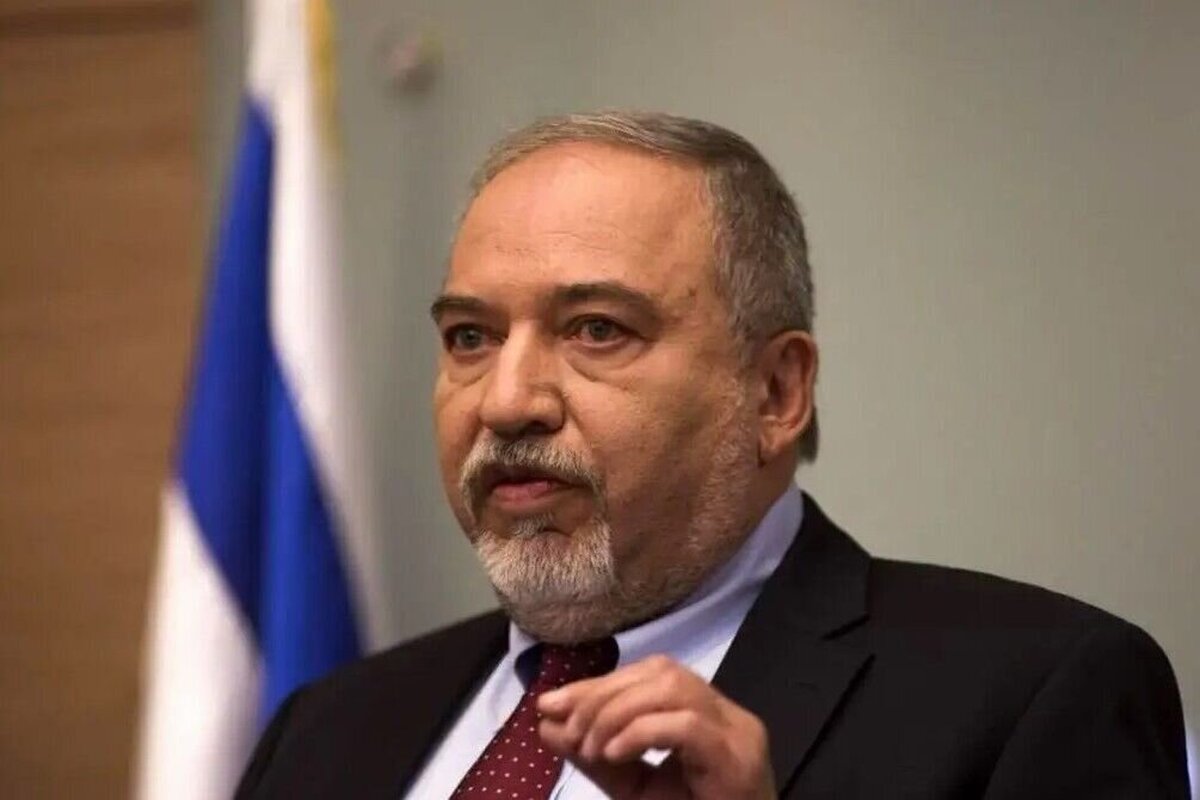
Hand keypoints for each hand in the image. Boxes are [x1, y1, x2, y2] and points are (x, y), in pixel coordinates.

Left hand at [536, 654, 774, 799]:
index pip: (650, 673)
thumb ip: (594, 755)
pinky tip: (614, 752)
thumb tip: (546, 723)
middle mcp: (728, 714)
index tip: (550, 704)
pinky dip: (641, 731)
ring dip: (617, 710)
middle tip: (567, 729)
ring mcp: (738, 734)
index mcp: (706, 713)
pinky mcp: (737, 759)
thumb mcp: (632, 787)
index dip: (598, 683)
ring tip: (590, 746)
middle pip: (661, 671)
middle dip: (602, 694)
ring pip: (673, 687)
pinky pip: (686, 725)